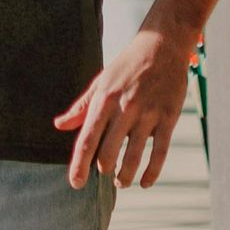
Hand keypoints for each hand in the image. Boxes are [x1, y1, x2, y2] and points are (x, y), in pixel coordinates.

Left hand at [54, 28, 192, 188]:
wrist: (161, 46)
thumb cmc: (126, 66)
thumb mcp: (100, 82)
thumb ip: (81, 107)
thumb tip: (60, 126)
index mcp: (104, 99)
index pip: (87, 138)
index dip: (80, 163)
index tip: (75, 183)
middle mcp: (124, 108)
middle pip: (109, 149)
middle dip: (103, 169)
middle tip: (102, 176)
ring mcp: (148, 114)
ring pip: (135, 154)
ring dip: (126, 174)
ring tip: (121, 182)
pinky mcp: (169, 118)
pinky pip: (160, 151)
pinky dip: (153, 171)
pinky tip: (146, 183)